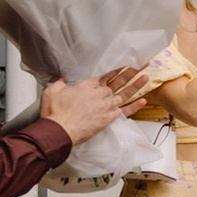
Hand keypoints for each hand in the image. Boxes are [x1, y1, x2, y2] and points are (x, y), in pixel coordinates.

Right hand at [35, 65, 151, 145]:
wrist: (59, 131)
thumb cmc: (54, 113)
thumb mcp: (51, 92)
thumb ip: (59, 83)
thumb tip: (62, 79)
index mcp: (86, 86)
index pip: (102, 77)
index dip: (112, 71)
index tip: (121, 65)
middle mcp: (99, 95)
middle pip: (115, 83)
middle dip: (128, 74)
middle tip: (138, 66)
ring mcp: (105, 106)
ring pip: (123, 94)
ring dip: (136, 85)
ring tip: (145, 77)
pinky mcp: (109, 119)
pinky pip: (125, 111)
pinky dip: (135, 106)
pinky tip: (144, 100)